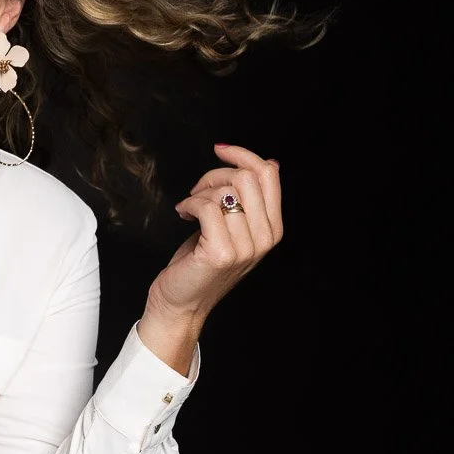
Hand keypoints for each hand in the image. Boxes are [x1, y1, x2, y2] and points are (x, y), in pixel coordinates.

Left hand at [137, 143, 281, 370]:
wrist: (181, 303)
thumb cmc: (201, 264)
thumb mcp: (234, 227)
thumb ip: (252, 200)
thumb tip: (270, 163)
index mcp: (273, 229)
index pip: (269, 174)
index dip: (242, 154)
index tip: (219, 150)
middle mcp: (265, 238)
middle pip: (247, 176)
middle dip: (215, 174)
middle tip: (197, 190)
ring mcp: (246, 247)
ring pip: (225, 190)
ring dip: (199, 192)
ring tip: (189, 207)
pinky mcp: (221, 253)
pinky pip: (207, 206)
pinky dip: (189, 203)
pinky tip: (182, 214)